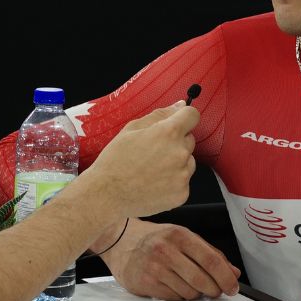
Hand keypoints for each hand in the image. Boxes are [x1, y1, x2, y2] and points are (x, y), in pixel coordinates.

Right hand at [91, 102, 198, 219]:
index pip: (192, 116)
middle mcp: (180, 153)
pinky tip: (154, 183)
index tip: (177, 122)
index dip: (184, 117)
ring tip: (152, 169)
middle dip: (176, 142)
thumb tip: (180, 106)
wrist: (107, 194)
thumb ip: (160, 115)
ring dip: (176, 162)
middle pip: (189, 140)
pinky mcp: (182, 194)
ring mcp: (183, 175)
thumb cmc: (115, 159)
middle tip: (153, 151)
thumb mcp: (132, 129)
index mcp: (168, 133)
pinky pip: (183, 181)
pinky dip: (173, 181)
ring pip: (188, 161)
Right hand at [102, 219, 240, 300]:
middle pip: (203, 280)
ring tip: (186, 283)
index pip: (212, 260)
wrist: (119, 241)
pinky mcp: (145, 283)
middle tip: (214, 290)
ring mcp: (155, 268)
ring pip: (190, 293)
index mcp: (180, 235)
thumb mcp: (182, 237)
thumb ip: (209, 253)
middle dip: (214, 290)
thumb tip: (233, 273)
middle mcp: (167, 250)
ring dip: (194, 293)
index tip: (233, 287)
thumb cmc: (155, 239)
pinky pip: (174, 299)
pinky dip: (179, 296)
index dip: (226, 278)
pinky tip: (172, 285)